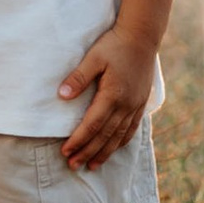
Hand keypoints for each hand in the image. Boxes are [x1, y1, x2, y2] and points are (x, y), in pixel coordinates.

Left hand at [56, 25, 156, 169]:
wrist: (142, 36)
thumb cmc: (114, 44)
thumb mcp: (93, 57)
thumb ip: (78, 78)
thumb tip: (62, 96)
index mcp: (113, 95)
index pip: (92, 125)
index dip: (78, 140)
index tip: (65, 151)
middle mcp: (126, 105)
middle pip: (105, 136)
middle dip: (88, 152)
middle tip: (73, 166)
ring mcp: (135, 106)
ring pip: (118, 136)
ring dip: (104, 152)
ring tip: (92, 165)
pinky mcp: (141, 103)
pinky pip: (131, 129)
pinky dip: (120, 142)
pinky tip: (113, 149)